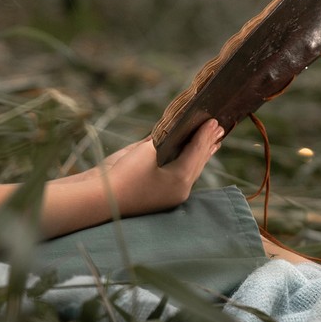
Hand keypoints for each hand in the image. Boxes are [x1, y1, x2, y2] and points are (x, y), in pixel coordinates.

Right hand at [100, 120, 225, 216]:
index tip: (214, 121)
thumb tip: (173, 134)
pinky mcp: (160, 196)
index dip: (205, 135)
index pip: (197, 151)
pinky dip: (187, 163)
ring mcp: (170, 194)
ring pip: (191, 171)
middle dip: (208, 144)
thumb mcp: (144, 151)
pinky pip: (179, 177)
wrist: (101, 200)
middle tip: (220, 129)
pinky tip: (189, 155)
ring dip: (201, 155)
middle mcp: (179, 189)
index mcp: (180, 179)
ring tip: (214, 142)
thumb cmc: (123, 175)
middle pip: (198, 162)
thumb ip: (161, 142)